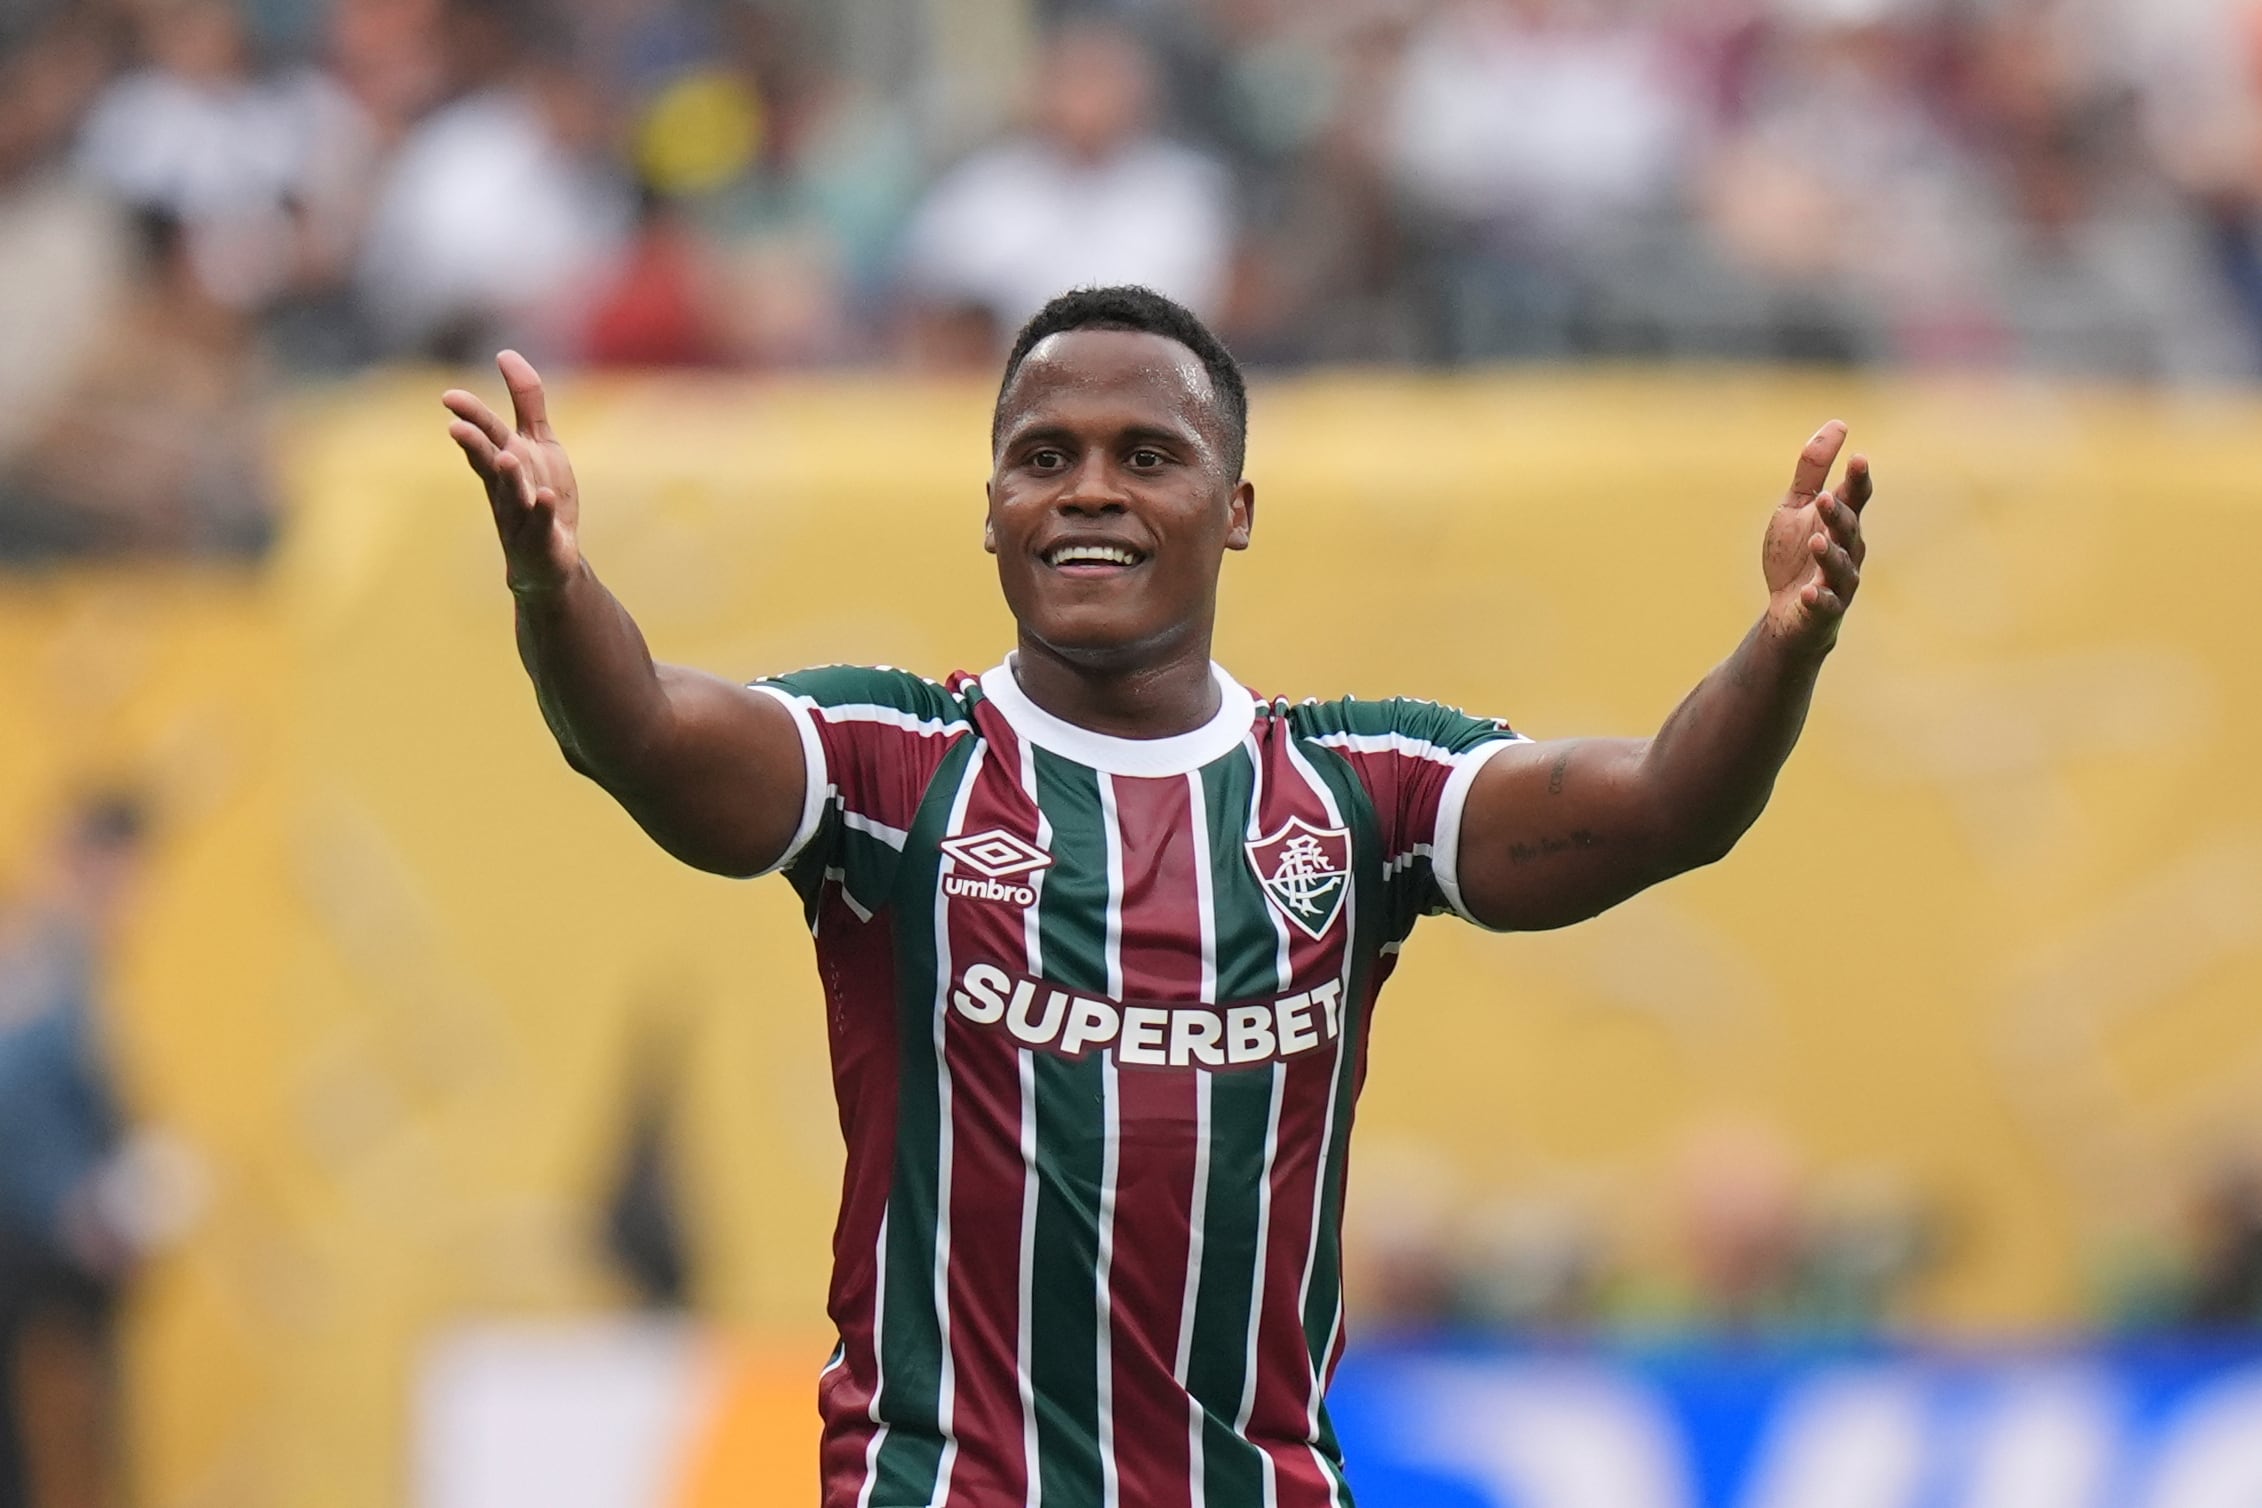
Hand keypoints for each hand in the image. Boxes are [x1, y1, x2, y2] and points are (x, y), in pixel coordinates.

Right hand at [443, 351, 581, 595]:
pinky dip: (540, 510)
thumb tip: (505, 353)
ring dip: (509, 476)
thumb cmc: (538, 494)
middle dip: (475, 444)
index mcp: (502, 461)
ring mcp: (521, 515)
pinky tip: (542, 495)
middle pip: (489, 462)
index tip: (450, 398)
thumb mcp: (537, 442)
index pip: (484, 436)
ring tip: (506, 457)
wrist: (548, 557)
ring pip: (512, 494)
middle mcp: (506, 487)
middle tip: (456, 426)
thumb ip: (526, 400)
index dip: (470, 418)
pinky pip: (540, 523)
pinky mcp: (542, 538)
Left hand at [1761, 420, 1871, 654]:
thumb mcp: (1796, 508)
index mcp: (1842, 523)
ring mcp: (1839, 582)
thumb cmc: (1797, 555)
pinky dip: (1819, 599)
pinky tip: (1809, 593)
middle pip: (1848, 530)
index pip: (1856, 498)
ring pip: (1840, 567)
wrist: (1790, 612)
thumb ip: (1812, 470)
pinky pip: (1826, 605)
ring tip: (1817, 541)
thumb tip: (1838, 424)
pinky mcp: (1824, 610)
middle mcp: (1848, 551)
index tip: (1858, 458)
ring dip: (1830, 555)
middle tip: (1824, 498)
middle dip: (1838, 515)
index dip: (1858, 479)